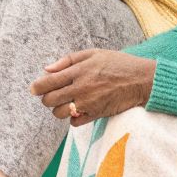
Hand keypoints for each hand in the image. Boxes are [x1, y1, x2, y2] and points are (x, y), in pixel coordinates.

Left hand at [29, 50, 155, 127]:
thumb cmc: (117, 63)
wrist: (142, 80)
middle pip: (50, 100)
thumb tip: (47, 69)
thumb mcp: (93, 53)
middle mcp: (81, 88)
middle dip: (47, 98)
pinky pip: (74, 123)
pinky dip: (72, 118)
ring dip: (59, 109)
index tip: (34, 89)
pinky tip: (78, 110)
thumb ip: (68, 60)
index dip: (37, 87)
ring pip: (60, 113)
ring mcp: (88, 103)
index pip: (48, 82)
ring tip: (66, 102)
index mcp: (78, 71)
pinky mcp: (97, 114)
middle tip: (52, 95)